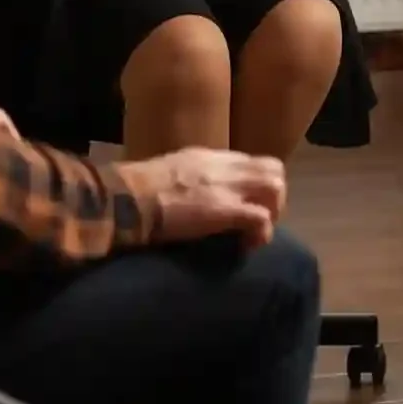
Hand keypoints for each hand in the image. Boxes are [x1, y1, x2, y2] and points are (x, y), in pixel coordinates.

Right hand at [126, 146, 288, 248]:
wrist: (127, 198)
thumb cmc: (136, 190)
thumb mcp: (169, 173)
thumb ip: (190, 178)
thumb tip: (195, 195)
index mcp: (209, 157)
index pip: (252, 162)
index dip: (258, 186)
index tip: (248, 206)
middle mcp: (224, 166)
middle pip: (273, 169)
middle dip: (274, 197)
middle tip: (259, 221)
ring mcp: (227, 186)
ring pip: (275, 188)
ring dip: (272, 213)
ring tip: (255, 233)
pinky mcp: (226, 209)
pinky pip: (261, 218)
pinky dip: (261, 233)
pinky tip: (248, 246)